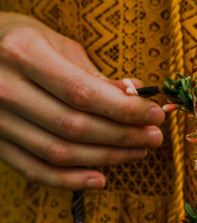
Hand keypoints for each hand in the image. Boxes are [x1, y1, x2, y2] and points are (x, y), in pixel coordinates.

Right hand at [0, 13, 163, 188]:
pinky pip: (35, 170)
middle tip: (154, 137)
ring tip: (137, 152)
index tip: (155, 116)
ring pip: (59, 153)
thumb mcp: (58, 44)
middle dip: (122, 136)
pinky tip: (101, 179)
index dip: (124, 110)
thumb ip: (95, 75)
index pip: (83, 93)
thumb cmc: (23, 41)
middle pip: (73, 126)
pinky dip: (70, 181)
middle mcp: (4, 88)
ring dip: (105, 158)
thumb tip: (137, 95)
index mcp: (23, 53)